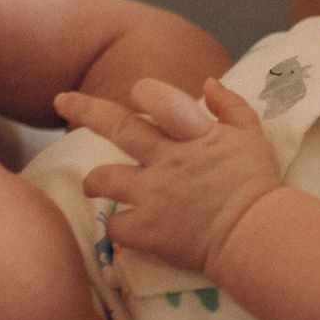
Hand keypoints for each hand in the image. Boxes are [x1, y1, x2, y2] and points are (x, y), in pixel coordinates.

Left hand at [71, 77, 279, 278]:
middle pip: (117, 127)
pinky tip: (127, 226)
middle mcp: (169, 159)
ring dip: (94, 181)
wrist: (257, 236)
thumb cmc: (257, 184)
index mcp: (195, 134)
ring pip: (103, 178)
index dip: (144, 93)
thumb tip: (208, 83)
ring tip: (93, 185)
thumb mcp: (252, 135)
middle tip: (61, 100)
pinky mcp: (147, 229)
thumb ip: (231, 105)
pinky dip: (118, 225)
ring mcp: (154, 194)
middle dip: (85, 109)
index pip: (159, 99)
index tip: (137, 94)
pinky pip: (115, 224)